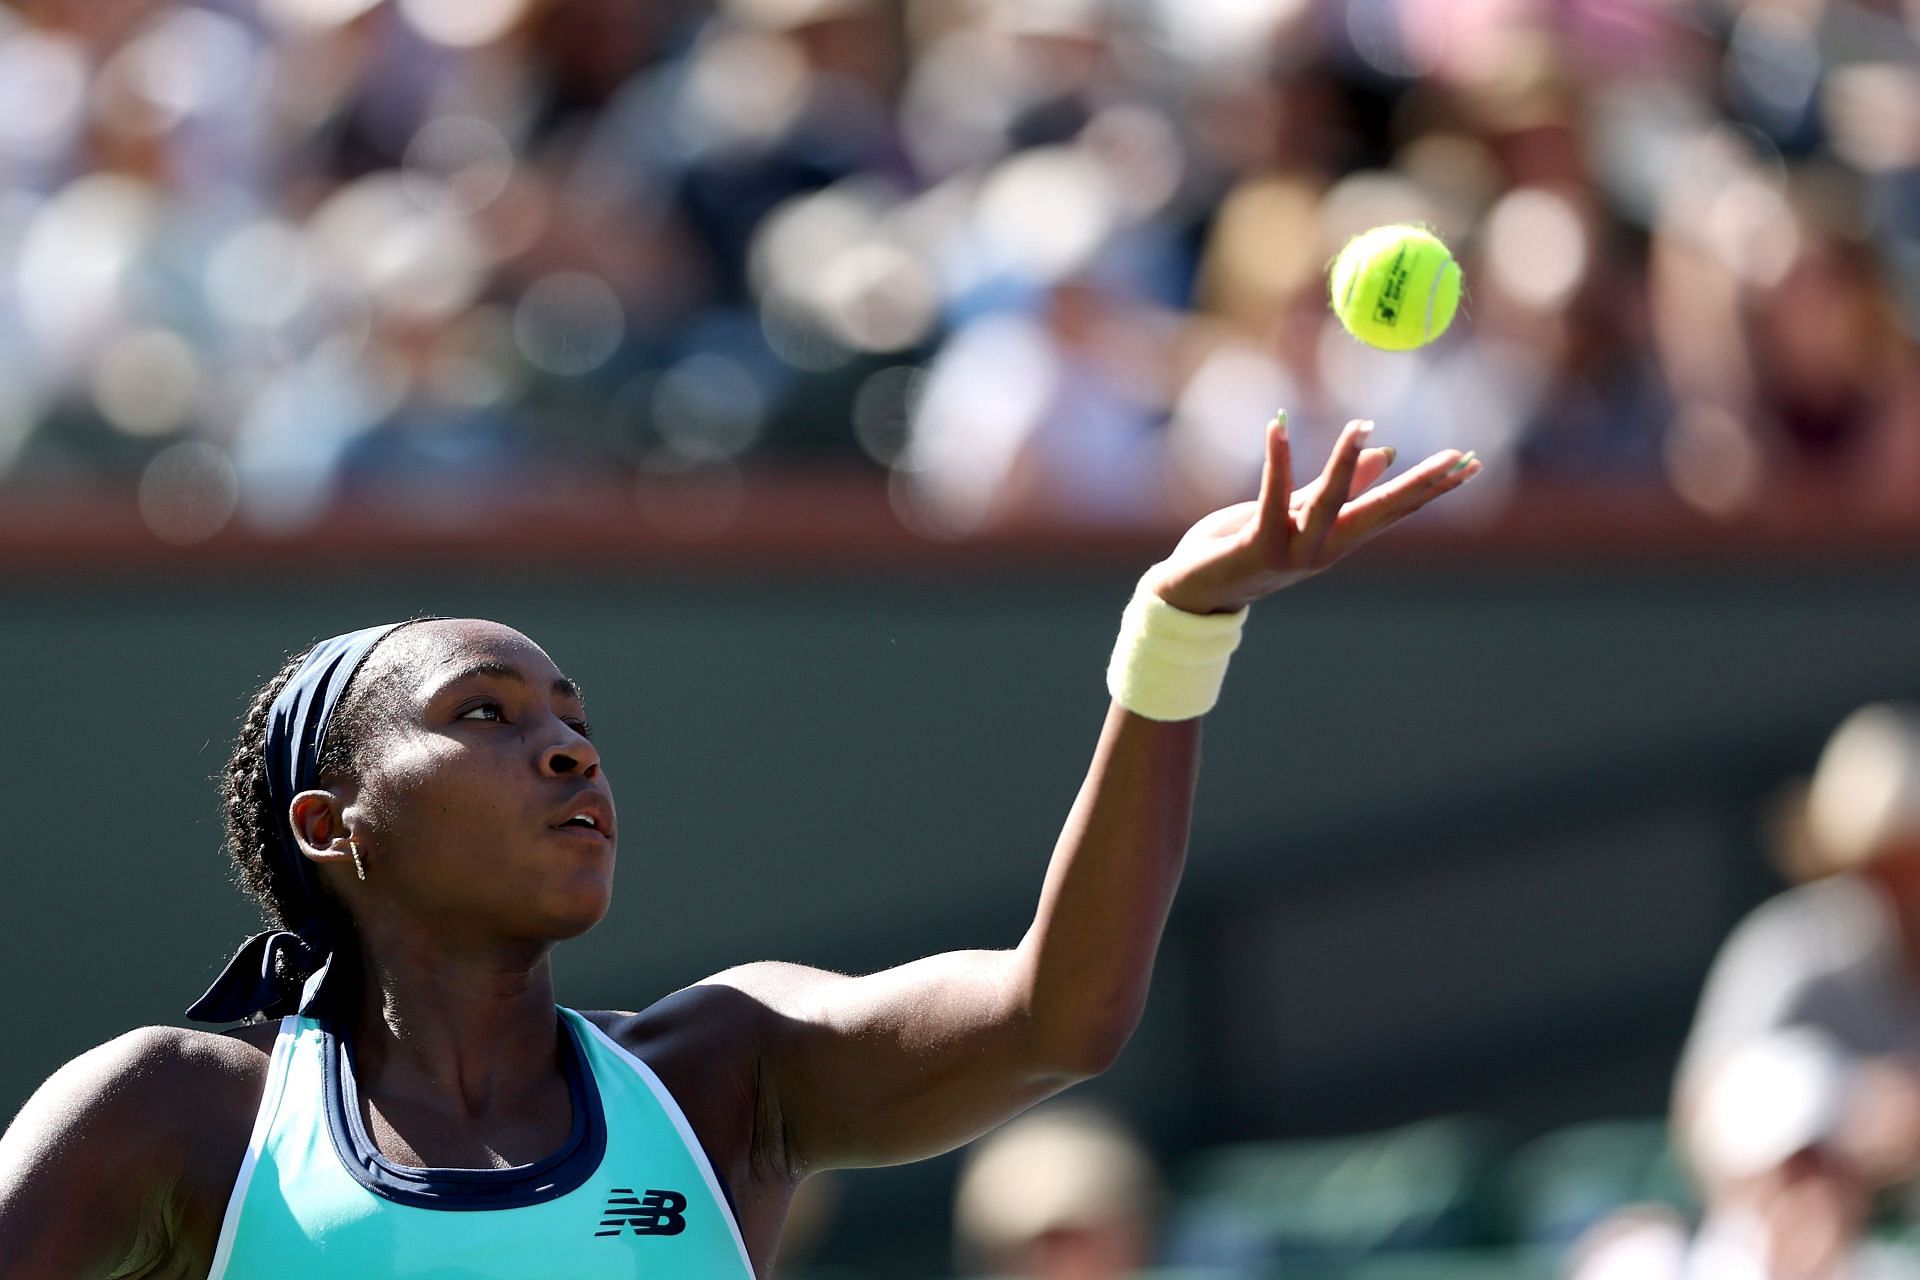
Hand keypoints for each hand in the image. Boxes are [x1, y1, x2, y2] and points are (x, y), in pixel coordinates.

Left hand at [1147, 414, 1480, 614]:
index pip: (1393, 510)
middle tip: (1458, 457)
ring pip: (1326, 505)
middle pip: (1378, 513)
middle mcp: (1322, 550)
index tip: (1470, 464)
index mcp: (1336, 540)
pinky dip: (1276, 461)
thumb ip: (1337, 488)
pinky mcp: (1255, 546)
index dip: (1430, 487)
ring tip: (1361, 423)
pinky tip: (1280, 427)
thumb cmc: (1244, 548)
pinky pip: (1270, 499)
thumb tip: (1384, 453)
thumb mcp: (1296, 513)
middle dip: (1418, 485)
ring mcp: (1291, 552)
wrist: (1192, 592)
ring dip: (1344, 464)